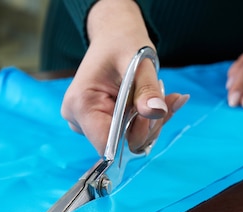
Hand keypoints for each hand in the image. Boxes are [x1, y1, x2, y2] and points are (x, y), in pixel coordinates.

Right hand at [60, 0, 187, 153]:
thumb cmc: (122, 43)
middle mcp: (78, 120)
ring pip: (129, 141)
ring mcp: (87, 125)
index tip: (152, 113)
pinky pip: (130, 134)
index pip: (107, 144)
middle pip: (121, 144)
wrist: (114, 36)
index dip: (135, 134)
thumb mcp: (139, 62)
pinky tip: (160, 100)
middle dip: (148, 125)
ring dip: (152, 122)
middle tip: (164, 98)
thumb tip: (156, 112)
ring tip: (161, 93)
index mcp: (81, 105)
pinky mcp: (99, 125)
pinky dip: (149, 121)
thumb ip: (147, 89)